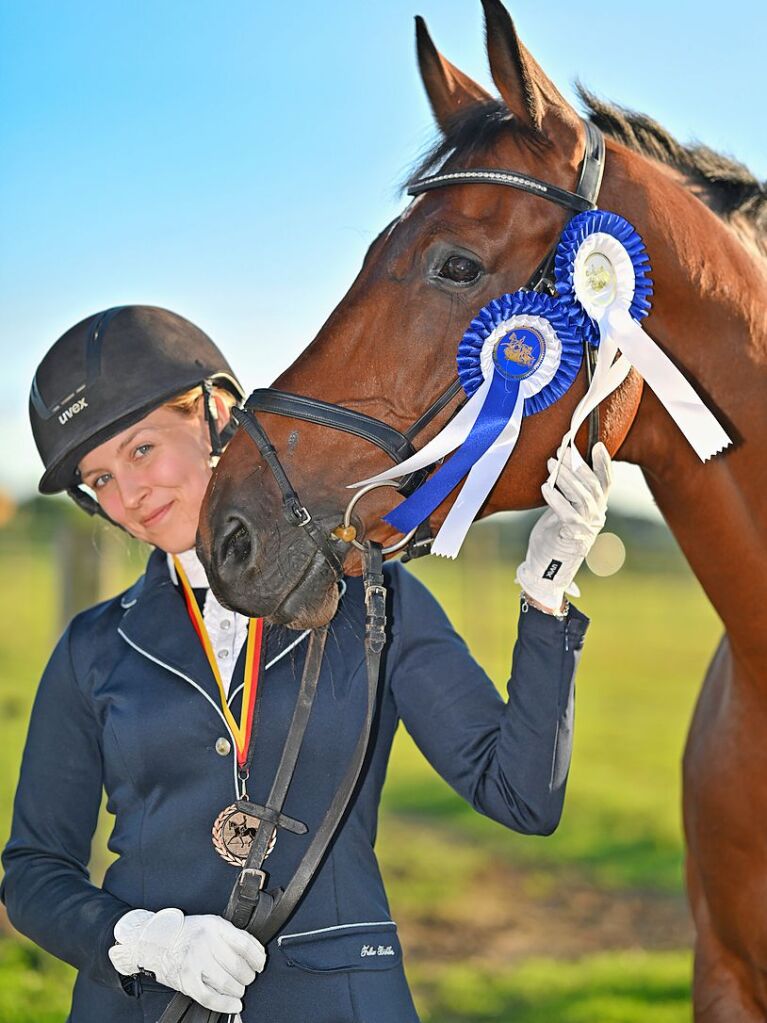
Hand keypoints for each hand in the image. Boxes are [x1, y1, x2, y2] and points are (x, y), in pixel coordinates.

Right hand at [108, 907, 265, 1013]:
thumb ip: (231, 935)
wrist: (154, 941)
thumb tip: (255, 953)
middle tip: (247, 977)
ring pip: (227, 983)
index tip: (260, 964)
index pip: (245, 944)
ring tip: (238, 988)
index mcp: (215, 926)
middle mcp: (205, 943)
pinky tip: (234, 1004)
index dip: (258, 957)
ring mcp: (195, 962)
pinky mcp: (186, 980)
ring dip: (238, 990)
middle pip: (238, 966)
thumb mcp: (210, 924)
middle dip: (248, 976)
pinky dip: (225, 1004)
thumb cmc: (185, 932)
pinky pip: (210, 997)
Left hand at [515, 442, 612, 610]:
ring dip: (566, 477)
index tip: (597, 445)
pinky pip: (566, 513)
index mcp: (596, 509)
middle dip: (578, 464)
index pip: (606, 483)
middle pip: (593, 486)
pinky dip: (555, 498)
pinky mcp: (572, 536)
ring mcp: (586, 528)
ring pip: (582, 496)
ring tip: (551, 463)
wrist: (546, 569)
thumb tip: (561, 464)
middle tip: (563, 449)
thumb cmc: (552, 536)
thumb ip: (567, 492)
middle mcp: (596, 517)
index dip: (604, 464)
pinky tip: (545, 486)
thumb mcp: (562, 510)